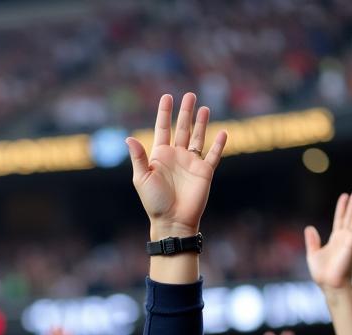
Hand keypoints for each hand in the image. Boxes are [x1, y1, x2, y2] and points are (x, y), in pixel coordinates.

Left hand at [128, 92, 226, 237]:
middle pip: (182, 129)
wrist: (172, 221)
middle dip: (185, 112)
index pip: (162, 129)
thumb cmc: (154, 203)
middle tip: (189, 95)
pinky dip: (219, 144)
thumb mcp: (142, 179)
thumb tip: (129, 138)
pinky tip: (222, 132)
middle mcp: (176, 157)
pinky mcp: (205, 172)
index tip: (167, 96)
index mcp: (160, 156)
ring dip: (201, 123)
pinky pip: (214, 155)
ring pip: (197, 137)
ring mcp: (191, 163)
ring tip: (203, 108)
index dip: (164, 113)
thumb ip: (139, 158)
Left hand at [305, 189, 351, 292]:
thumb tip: (309, 228)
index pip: (340, 219)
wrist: (329, 285)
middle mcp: (344, 238)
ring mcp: (350, 241)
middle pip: (351, 216)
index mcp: (335, 239)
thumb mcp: (313, 254)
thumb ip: (312, 241)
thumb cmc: (322, 274)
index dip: (342, 207)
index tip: (345, 196)